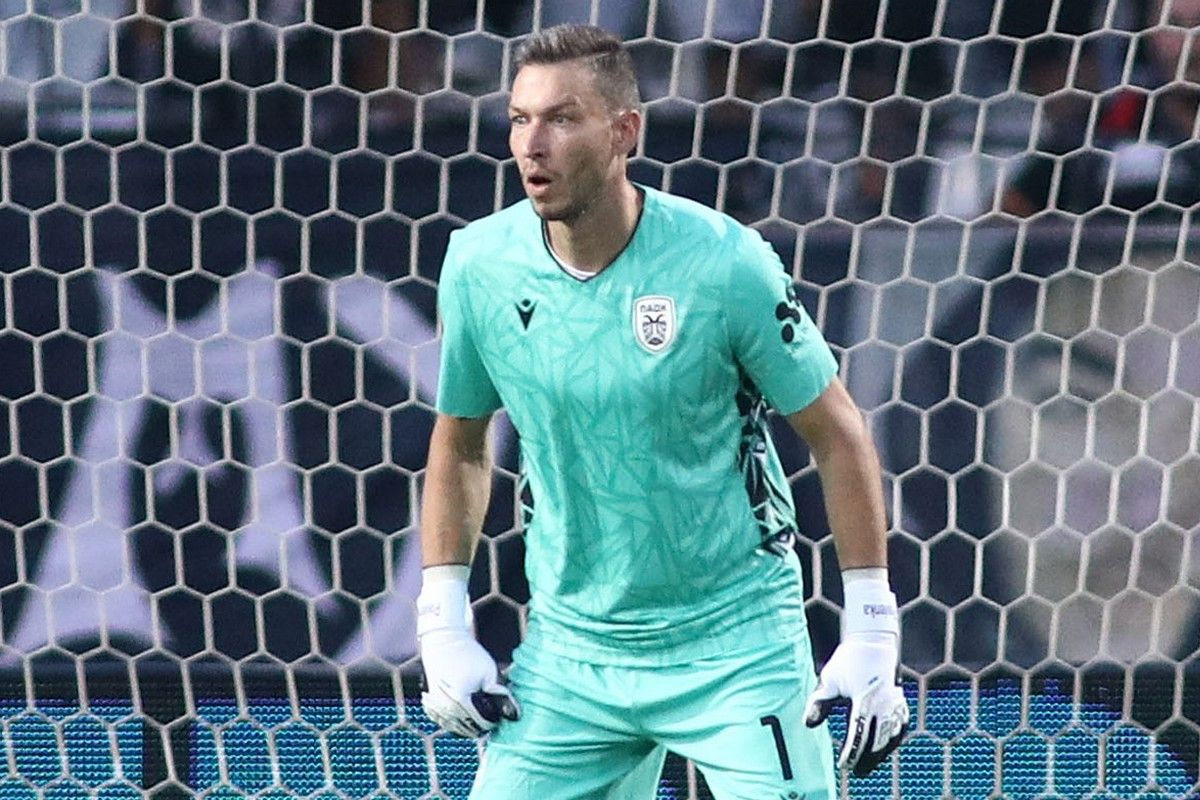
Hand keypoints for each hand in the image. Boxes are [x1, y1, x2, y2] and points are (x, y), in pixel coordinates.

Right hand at [417, 565, 520, 736]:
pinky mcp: (430, 705)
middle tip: (492, 716)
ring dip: (468, 727)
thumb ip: (502, 696)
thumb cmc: (468, 654)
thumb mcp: (489, 673)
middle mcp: (445, 707)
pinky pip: (444, 723)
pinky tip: (464, 716)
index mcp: (461, 700)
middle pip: (468, 729)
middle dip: (481, 726)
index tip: (500, 715)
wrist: (443, 641)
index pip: (482, 723)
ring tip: (480, 716)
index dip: (493, 722)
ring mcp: (435, 707)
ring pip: (455, 729)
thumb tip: (516, 715)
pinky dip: (455, 723)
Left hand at [805, 571, 907, 776]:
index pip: (858, 734)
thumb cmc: (849, 659)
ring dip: (881, 754)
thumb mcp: (829, 679)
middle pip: (877, 741)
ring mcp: (895, 703)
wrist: (873, 641)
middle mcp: (883, 704)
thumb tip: (808, 724)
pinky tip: (885, 748)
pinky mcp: (900, 701)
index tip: (843, 764)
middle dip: (867, 759)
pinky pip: (900, 728)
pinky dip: (893, 741)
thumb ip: (819, 703)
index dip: (851, 753)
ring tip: (869, 765)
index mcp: (864, 699)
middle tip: (856, 772)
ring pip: (891, 737)